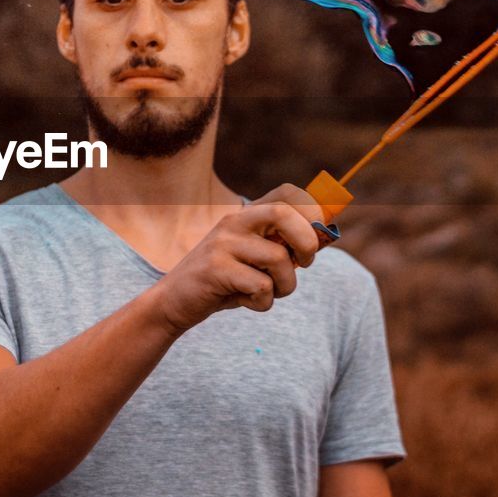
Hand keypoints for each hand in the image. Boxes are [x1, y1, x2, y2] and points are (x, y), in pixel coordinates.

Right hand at [156, 183, 324, 334]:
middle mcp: (234, 222)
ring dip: (285, 286)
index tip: (317, 238)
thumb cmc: (222, 283)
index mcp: (245, 216)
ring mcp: (223, 243)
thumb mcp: (252, 260)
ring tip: (267, 294)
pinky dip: (263, 303)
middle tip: (305, 263)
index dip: (312, 210)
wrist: (173, 302)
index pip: (287, 193)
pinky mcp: (216, 268)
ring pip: (279, 260)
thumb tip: (324, 238)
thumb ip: (280, 247)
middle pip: (285, 214)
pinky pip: (262, 287)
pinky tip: (245, 302)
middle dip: (307, 241)